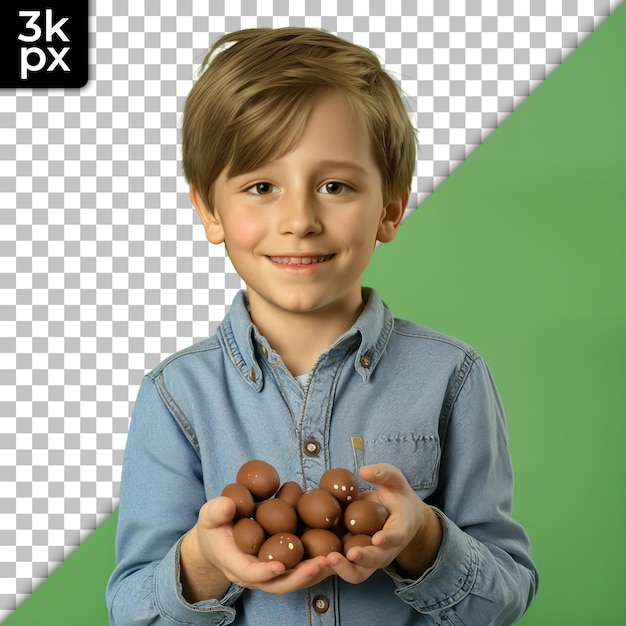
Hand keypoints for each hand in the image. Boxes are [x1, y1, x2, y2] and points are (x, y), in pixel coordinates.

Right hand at [180, 496, 334, 601]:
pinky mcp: (282, 567)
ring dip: (315, 573)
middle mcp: (255, 575)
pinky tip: (335, 553)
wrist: (218, 541)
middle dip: (300, 576)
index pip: (250, 573)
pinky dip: (318, 566)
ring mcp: (270, 574)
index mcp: (235, 564)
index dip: (265, 571)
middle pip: (278, 584)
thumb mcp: (209, 516)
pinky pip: (300, 571)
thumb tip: (228, 505)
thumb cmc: (215, 527)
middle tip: (320, 563)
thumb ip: (216, 511)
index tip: (280, 566)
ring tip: (334, 560)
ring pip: (294, 581)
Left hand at [326, 463, 441, 582]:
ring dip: (344, 569)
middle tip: (348, 554)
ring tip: (327, 560)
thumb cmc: (397, 496)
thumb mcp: (395, 480)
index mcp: (400, 529)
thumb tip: (364, 470)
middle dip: (363, 559)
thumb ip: (383, 473)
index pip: (396, 537)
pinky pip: (346, 567)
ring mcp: (371, 557)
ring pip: (359, 572)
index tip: (378, 538)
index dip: (388, 539)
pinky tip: (316, 559)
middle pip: (376, 561)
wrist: (402, 516)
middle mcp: (386, 549)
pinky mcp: (356, 558)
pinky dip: (333, 566)